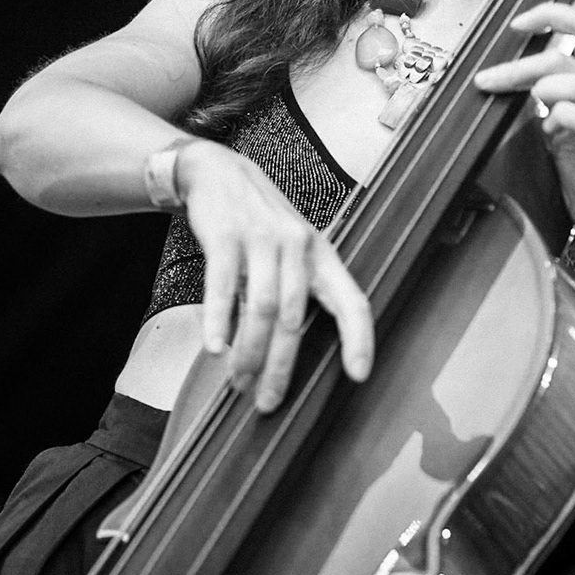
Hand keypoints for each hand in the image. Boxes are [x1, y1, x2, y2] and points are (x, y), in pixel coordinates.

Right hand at [176, 140, 373, 412]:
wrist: (218, 172)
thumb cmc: (258, 224)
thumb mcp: (290, 250)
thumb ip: (296, 294)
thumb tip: (289, 354)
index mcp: (321, 255)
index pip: (352, 300)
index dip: (360, 339)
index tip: (359, 376)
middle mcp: (298, 246)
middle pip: (295, 318)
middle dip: (282, 366)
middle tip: (268, 402)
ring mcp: (262, 239)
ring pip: (261, 307)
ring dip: (249, 352)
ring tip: (238, 381)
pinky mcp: (226, 236)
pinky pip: (222, 286)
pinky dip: (219, 320)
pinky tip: (214, 347)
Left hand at [472, 2, 574, 279]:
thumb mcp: (561, 125)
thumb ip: (544, 99)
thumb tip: (504, 77)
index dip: (553, 14)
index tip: (517, 24)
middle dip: (527, 55)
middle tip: (487, 78)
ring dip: (543, 83)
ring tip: (523, 100)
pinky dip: (564, 118)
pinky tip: (547, 129)